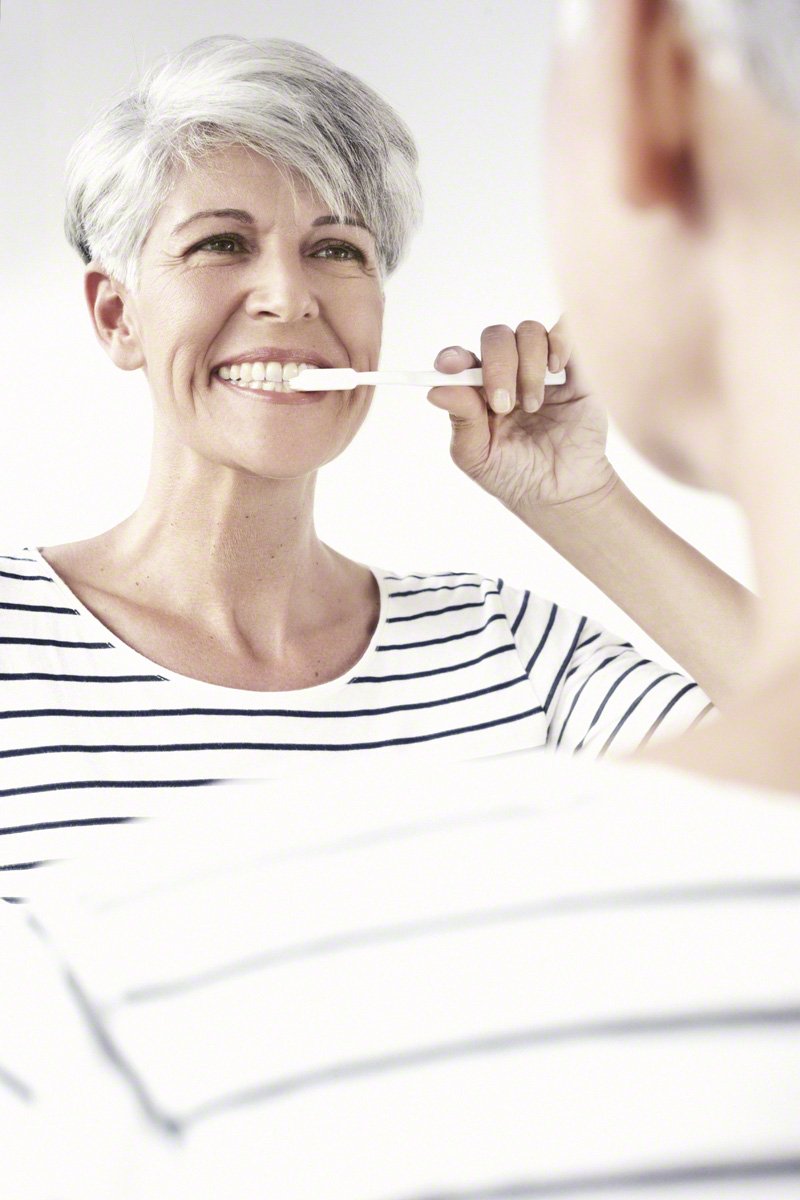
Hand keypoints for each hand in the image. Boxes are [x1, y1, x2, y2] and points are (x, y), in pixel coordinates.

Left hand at [428, 317, 618, 519]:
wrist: (563, 492)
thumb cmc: (516, 477)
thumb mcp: (478, 456)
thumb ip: (461, 420)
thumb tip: (436, 390)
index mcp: (478, 392)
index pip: (461, 360)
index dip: (453, 356)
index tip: (450, 366)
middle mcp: (508, 373)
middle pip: (496, 338)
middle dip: (498, 366)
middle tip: (504, 404)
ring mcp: (540, 369)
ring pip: (529, 331)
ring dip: (529, 365)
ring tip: (534, 405)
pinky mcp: (575, 370)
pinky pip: (565, 331)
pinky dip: (558, 341)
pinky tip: (556, 369)